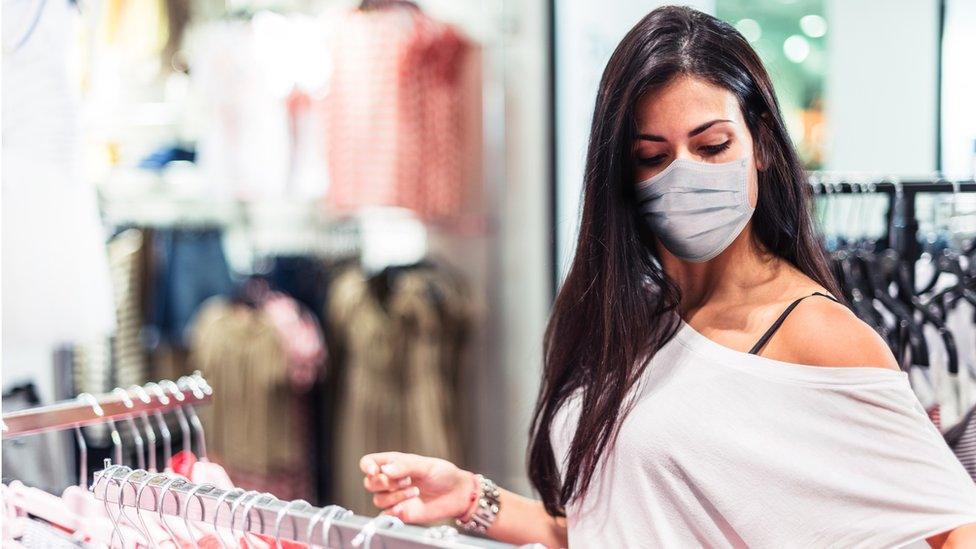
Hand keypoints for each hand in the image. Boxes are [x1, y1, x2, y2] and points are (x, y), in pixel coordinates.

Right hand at [359, 452, 474, 523]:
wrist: (456, 494)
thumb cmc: (443, 475)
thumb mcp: (425, 466)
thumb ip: (405, 467)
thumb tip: (385, 470)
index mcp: (394, 464)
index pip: (369, 463)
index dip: (367, 466)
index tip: (375, 471)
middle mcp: (391, 480)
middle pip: (369, 483)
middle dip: (384, 483)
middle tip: (406, 480)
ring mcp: (394, 497)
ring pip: (377, 499)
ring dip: (395, 496)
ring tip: (415, 491)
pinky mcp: (399, 513)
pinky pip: (385, 514)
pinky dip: (393, 511)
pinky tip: (406, 506)